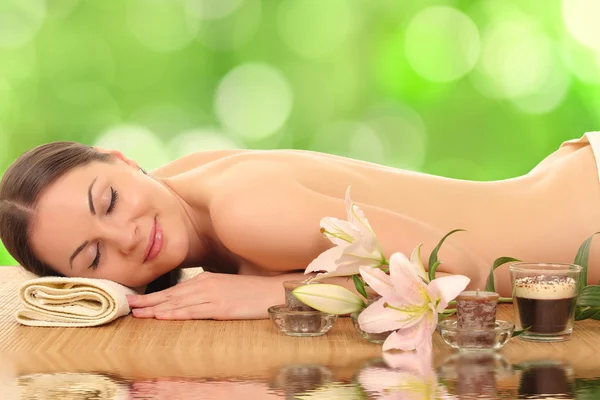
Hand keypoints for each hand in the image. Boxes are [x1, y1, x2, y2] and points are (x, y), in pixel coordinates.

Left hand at [126, 272, 281, 319]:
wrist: (274, 291)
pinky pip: (193, 311)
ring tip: (136, 313)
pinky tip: (161, 316)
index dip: (153, 296)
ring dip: (155, 308)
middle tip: (126, 305)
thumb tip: (192, 300)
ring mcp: (212, 295)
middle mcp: (205, 284)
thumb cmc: (252, 291)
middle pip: (171, 294)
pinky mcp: (221, 307)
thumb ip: (209, 291)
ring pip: (177, 302)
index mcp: (206, 279)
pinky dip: (174, 313)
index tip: (136, 300)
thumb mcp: (226, 288)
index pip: (174, 289)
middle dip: (147, 300)